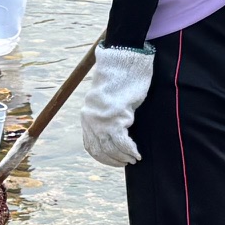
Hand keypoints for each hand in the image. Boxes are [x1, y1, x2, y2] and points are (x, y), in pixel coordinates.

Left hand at [78, 45, 152, 168]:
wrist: (121, 62)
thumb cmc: (118, 78)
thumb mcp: (106, 99)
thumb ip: (104, 113)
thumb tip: (111, 126)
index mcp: (87, 116)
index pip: (90, 144)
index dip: (102, 156)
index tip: (113, 160)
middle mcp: (91, 121)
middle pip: (100, 150)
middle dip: (113, 160)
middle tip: (125, 162)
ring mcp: (102, 121)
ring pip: (111, 149)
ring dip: (123, 157)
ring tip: (133, 159)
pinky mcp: (115, 119)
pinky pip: (122, 143)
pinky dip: (130, 151)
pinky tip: (137, 154)